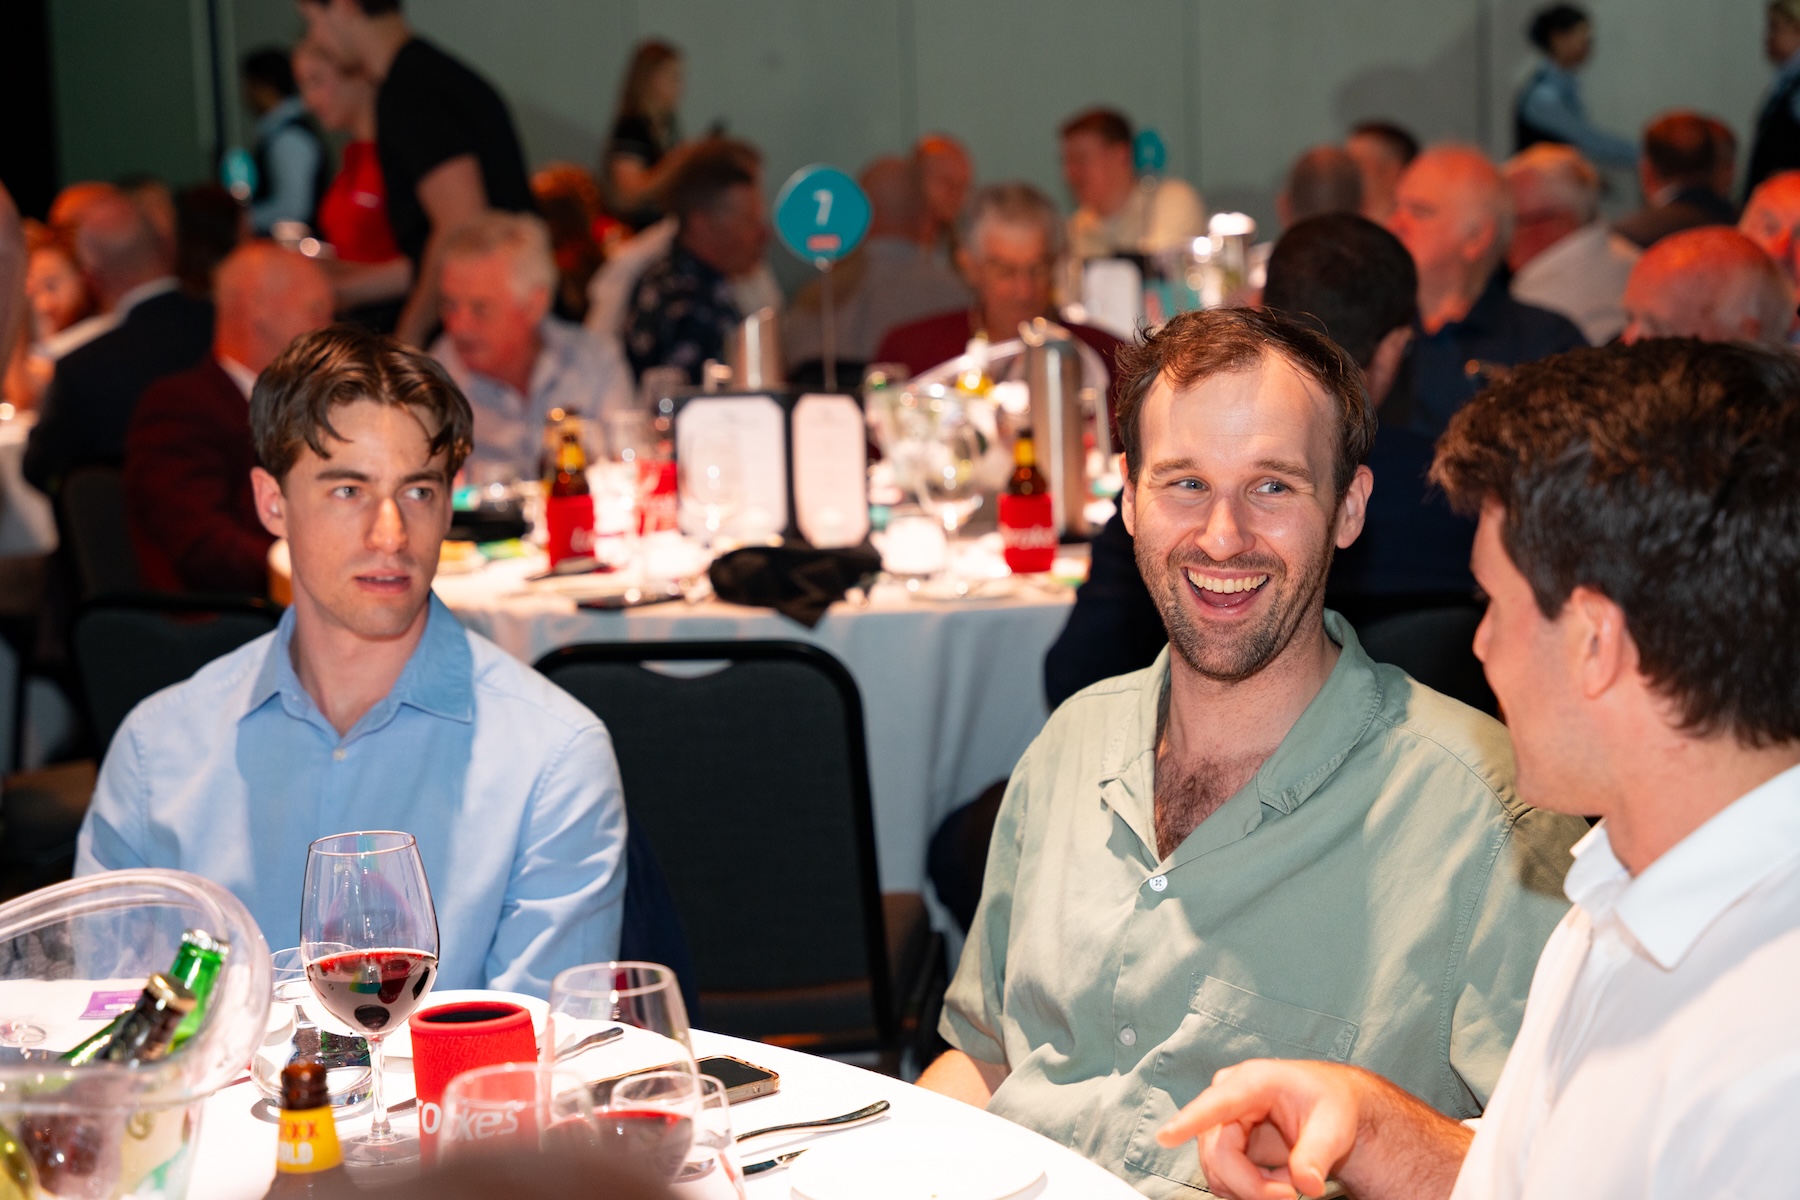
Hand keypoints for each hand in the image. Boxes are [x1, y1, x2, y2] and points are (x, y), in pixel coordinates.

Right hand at [1156, 1059, 1360, 1198]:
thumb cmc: (1329, 1105)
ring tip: (1289, 1178)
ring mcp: (1219, 1121)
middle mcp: (1227, 1098)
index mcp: (1254, 1081)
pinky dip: (1249, 1189)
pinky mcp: (1220, 1143)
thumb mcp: (1334, 1126)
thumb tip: (1306, 1185)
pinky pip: (1221, 1178)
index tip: (1165, 1137)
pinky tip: (1275, 1178)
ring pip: (1216, 1171)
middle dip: (1253, 1185)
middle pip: (1219, 1154)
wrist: (1327, 1109)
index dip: (1189, 1120)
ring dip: (1252, 1188)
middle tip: (1292, 1194)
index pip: (1218, 1103)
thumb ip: (1317, 1154)